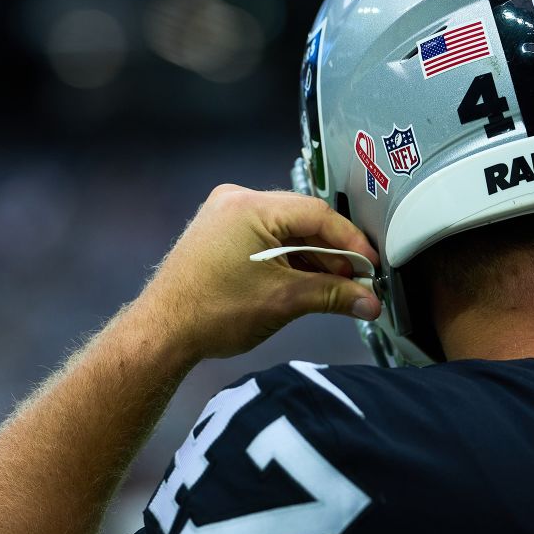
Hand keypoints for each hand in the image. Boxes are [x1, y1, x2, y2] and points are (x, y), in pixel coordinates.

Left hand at [129, 185, 381, 361]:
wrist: (163, 332)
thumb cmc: (213, 313)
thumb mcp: (284, 301)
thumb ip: (333, 295)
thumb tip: (369, 302)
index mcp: (250, 205)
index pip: (317, 213)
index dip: (350, 241)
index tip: (370, 266)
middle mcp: (235, 200)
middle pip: (302, 219)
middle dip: (332, 252)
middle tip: (357, 281)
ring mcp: (224, 215)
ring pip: (284, 230)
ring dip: (312, 257)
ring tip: (335, 287)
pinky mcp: (218, 234)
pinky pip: (265, 237)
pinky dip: (288, 258)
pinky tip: (307, 281)